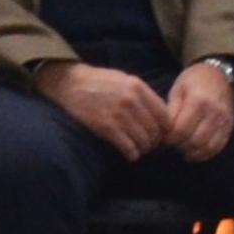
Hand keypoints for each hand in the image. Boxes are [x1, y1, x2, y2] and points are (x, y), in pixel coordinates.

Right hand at [36, 59, 170, 160]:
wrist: (68, 83)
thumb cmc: (97, 81)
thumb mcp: (124, 79)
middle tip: (149, 144)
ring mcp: (118, 115)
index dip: (165, 128)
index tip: (160, 133)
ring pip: (144, 141)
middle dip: (154, 140)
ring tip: (139, 148)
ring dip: (144, 148)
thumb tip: (160, 115)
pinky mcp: (106, 127)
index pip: (164, 114)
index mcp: (137, 87)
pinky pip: (128, 147)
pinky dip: (132, 154)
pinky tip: (130, 153)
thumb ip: (143, 94)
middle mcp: (131, 100)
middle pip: (155, 130)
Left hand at [164, 60, 233, 160]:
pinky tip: (195, 152)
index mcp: (198, 101)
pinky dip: (206, 154)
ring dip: (193, 152)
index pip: (182, 130)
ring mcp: (224, 121)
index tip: (163, 137)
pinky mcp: (230, 127)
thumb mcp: (178, 90)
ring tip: (183, 149)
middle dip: (181, 146)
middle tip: (172, 144)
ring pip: (208, 147)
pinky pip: (219, 147)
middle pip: (195, 141)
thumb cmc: (193, 80)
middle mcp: (214, 113)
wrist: (219, 74)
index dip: (170, 138)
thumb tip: (165, 132)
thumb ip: (172, 111)